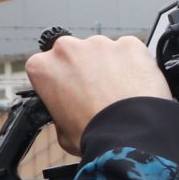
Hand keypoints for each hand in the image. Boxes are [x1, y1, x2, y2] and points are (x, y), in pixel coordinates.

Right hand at [26, 34, 169, 154]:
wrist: (127, 135)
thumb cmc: (93, 136)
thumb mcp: (61, 131)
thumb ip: (61, 111)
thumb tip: (70, 112)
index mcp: (42, 67)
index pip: (45, 67)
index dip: (59, 81)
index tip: (69, 92)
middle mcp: (67, 48)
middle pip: (73, 54)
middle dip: (83, 69)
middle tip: (96, 94)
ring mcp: (99, 43)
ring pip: (102, 51)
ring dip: (108, 66)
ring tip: (119, 94)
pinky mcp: (128, 44)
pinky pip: (129, 51)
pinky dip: (133, 65)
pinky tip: (135, 86)